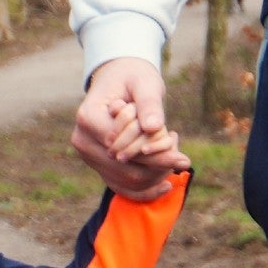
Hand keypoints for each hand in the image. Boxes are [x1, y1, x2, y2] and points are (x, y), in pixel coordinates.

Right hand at [73, 57, 191, 199]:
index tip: (183, 156)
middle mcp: (82, 141)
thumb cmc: (133, 77)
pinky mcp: (98, 166)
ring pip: (126, 180)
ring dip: (155, 175)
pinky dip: (145, 190)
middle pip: (125, 167)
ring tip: (177, 160)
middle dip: (157, 165)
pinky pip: (122, 187)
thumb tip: (154, 127)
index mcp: (88, 118)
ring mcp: (88, 156)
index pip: (122, 147)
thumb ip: (149, 103)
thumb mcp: (144, 83)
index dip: (154, 153)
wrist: (118, 79)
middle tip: (184, 159)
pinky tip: (167, 186)